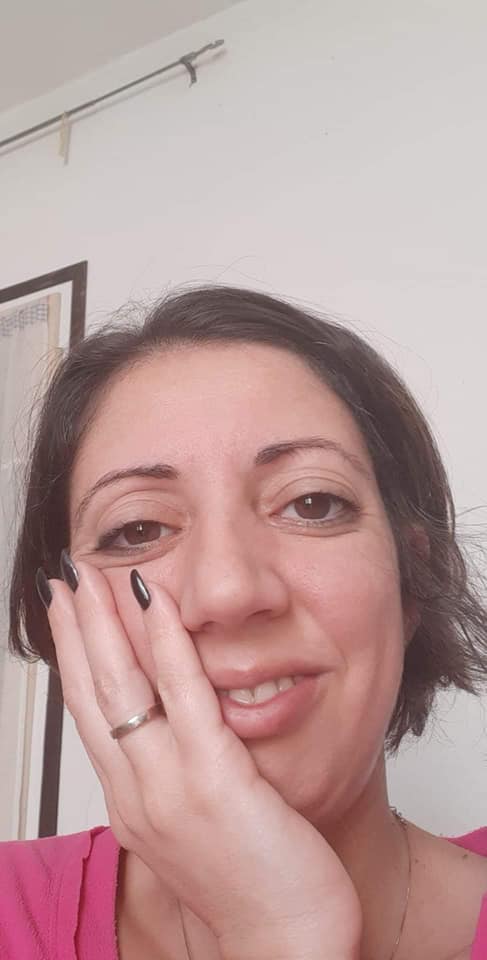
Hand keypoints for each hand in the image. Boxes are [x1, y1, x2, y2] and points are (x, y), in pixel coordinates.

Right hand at [46, 560, 361, 958]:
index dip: (76, 658)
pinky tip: (157, 605)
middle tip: (67, 579)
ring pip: (124, 688)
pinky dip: (167, 645)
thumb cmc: (255, 889)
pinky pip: (185, 699)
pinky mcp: (213, 783)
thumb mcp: (199, 827)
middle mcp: (137, 794)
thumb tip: (176, 732)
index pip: (92, 714)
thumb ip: (178, 776)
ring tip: (93, 576)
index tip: (68, 615)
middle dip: (76, 629)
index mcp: (133, 803)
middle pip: (94, 693)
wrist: (287, 946)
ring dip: (105, 622)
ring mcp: (169, 789)